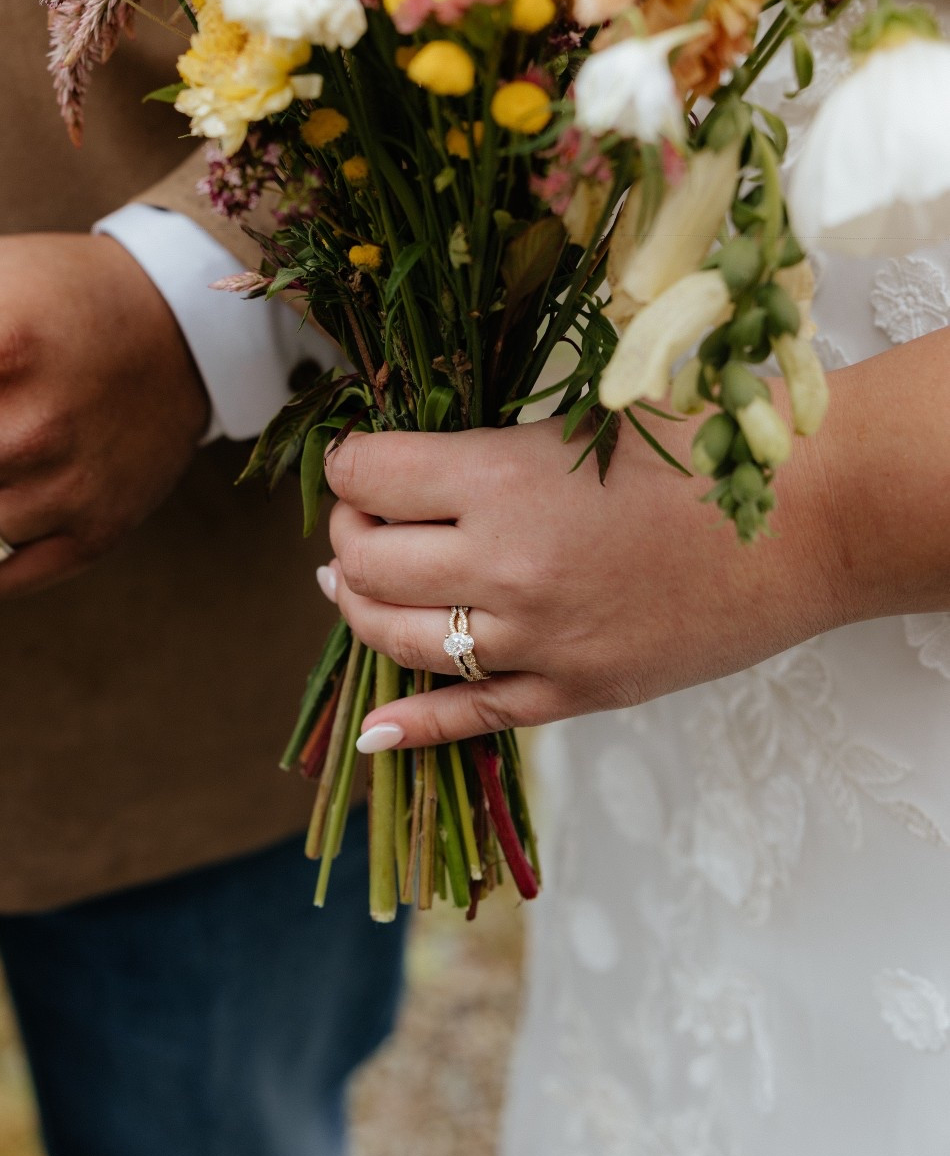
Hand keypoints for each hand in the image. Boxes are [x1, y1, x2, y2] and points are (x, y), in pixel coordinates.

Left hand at [320, 409, 848, 747]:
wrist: (809, 521)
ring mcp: (536, 640)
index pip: (368, 476)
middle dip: (346, 531)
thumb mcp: (579, 425)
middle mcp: (504, 564)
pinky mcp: (573, 692)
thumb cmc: (702, 453)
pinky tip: (373, 730)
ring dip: (360, 606)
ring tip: (352, 582)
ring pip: (398, 639)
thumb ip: (490, 453)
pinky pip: (471, 718)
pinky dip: (411, 727)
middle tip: (359, 514)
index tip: (355, 458)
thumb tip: (404, 469)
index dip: (347, 463)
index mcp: (501, 479)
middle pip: (367, 560)